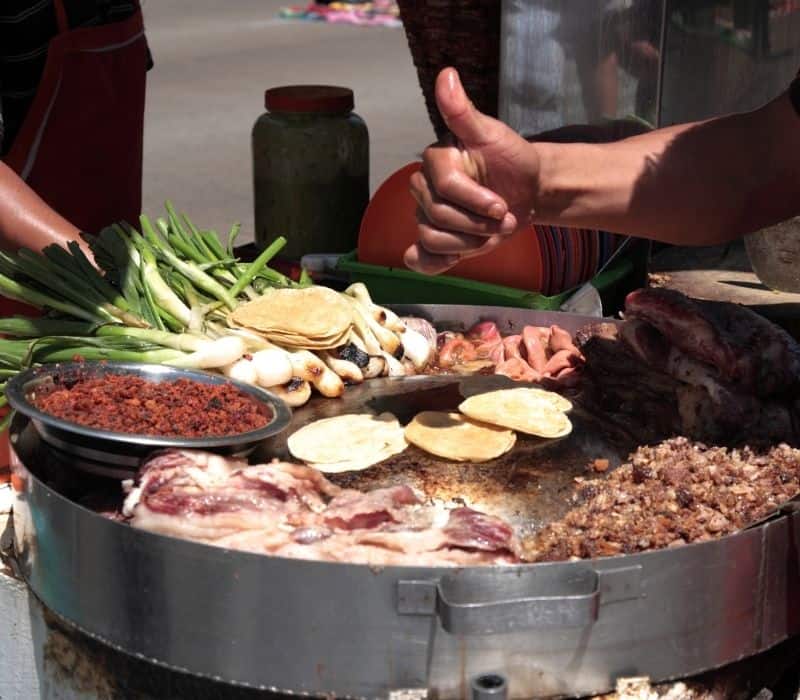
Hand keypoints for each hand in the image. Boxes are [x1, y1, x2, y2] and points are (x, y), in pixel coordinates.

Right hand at [404, 68, 539, 274]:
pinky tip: (451, 260)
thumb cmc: (513, 160)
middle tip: (503, 218)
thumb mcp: (494, 134)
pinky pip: (422, 257)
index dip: (475, 201)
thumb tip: (446, 75)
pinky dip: (432, 263)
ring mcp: (429, 215)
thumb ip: (464, 112)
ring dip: (469, 242)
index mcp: (436, 161)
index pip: (445, 187)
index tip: (502, 204)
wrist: (528, 190)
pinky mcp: (437, 239)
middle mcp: (425, 188)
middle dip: (476, 223)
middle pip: (437, 216)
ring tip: (492, 232)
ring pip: (432, 238)